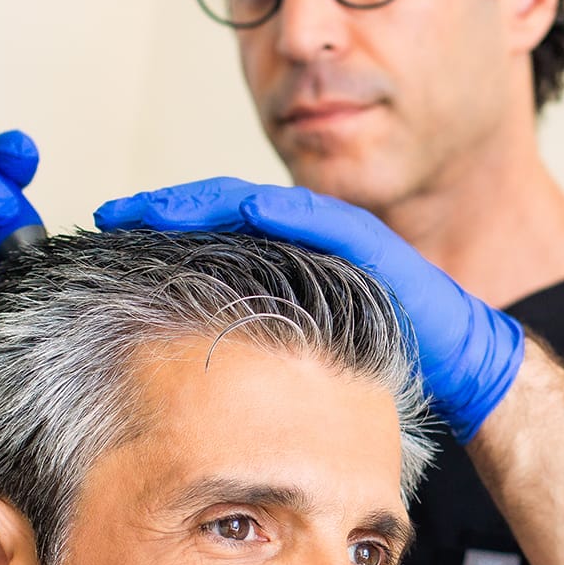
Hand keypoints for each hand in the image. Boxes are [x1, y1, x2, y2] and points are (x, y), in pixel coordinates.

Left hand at [94, 178, 523, 440]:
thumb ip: (248, 334)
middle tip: (112, 212)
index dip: (159, 223)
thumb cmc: (374, 359)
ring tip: (158, 207)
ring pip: (258, 203)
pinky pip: (318, 221)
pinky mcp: (369, 245)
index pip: (208, 227)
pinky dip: (279, 212)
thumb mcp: (292, 347)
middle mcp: (304, 233)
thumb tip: (181, 353)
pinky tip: (244, 211)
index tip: (107, 231)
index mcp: (281, 253)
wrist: (456, 362)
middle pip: (220, 206)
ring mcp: (336, 232)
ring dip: (205, 203)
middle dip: (165, 207)